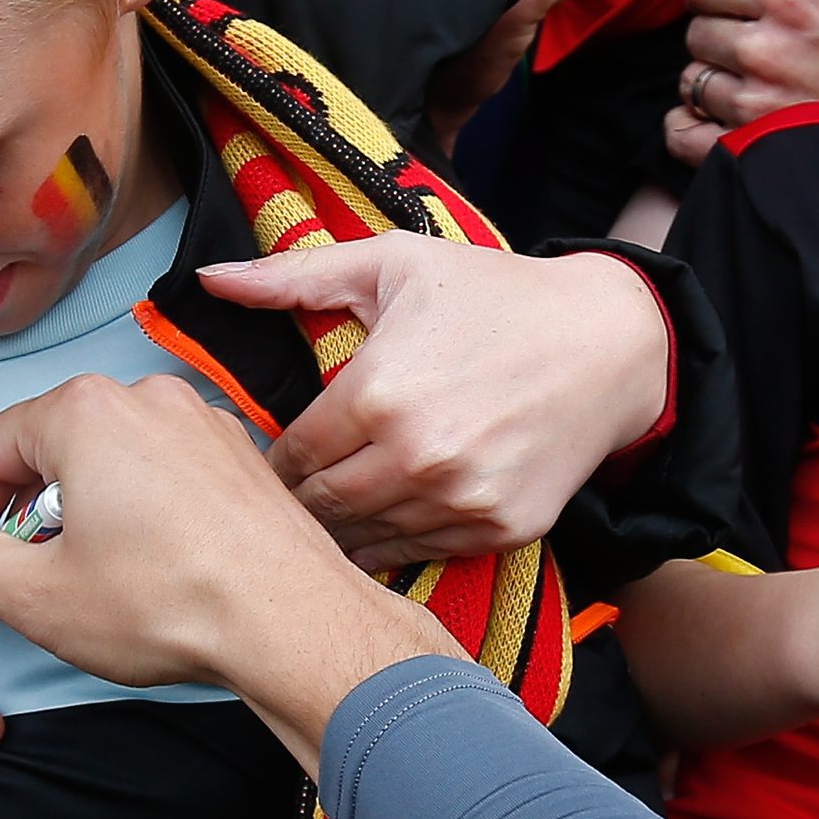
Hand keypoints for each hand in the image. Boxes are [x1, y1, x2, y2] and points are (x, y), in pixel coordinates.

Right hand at [0, 372, 451, 767]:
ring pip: (113, 459)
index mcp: (85, 410)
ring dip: (87, 512)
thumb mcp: (35, 598)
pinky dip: (142, 512)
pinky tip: (153, 569)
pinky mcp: (243, 458)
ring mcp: (204, 422)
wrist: (294, 623)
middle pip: (54, 446)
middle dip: (28, 510)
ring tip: (93, 577)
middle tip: (24, 572)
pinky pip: (167, 473)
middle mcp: (148, 396)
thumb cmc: (170, 603)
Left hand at [194, 241, 671, 566]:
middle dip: (295, 501)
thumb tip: (209, 279)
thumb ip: (294, 277)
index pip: (290, 457)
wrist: (610, 342)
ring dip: (339, 529)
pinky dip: (393, 543)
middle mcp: (416, 456)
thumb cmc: (494, 295)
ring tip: (325, 512)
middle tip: (285, 495)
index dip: (270, 462)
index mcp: (378, 393)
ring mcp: (461, 500)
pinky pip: (419, 554)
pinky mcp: (499, 529)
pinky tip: (381, 522)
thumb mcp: (394, 264)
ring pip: (364, 540)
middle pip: (319, 507)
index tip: (266, 459)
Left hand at [671, 0, 818, 155]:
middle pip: (694, 30)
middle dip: (720, 34)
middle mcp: (764, 47)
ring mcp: (753, 102)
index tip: (737, 2)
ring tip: (757, 81)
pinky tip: (723, 117)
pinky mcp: (746, 148)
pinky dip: (693, 125)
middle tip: (759, 44)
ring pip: (692, 80)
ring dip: (716, 80)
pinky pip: (682, 132)